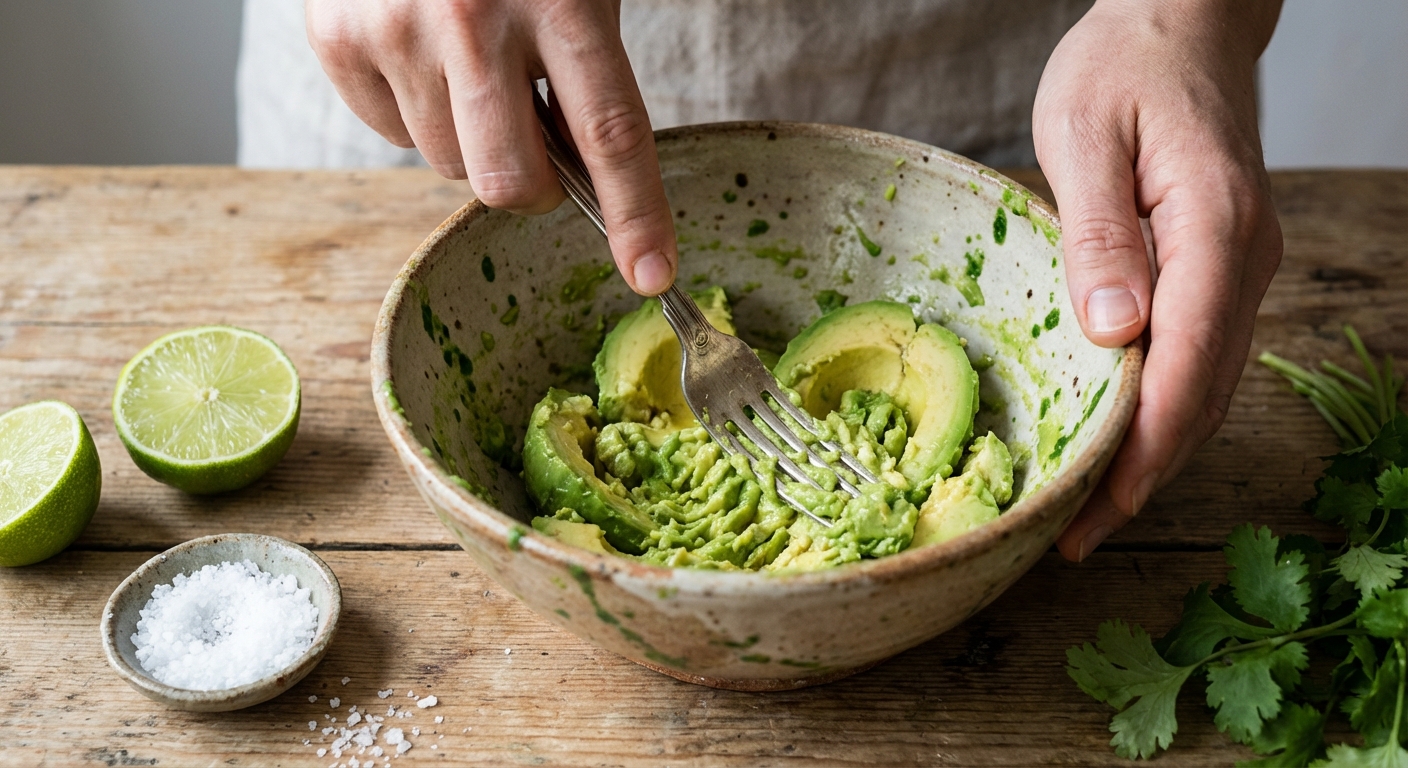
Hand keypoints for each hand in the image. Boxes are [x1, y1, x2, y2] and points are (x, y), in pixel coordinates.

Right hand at [305, 0, 676, 294]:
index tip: (651, 275)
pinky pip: (391, 134)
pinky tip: (421, 53)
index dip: (637, 213)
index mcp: (561, 0)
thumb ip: (586, 72)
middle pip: (509, 181)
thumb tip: (582, 180)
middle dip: (531, 188)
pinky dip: (414, 113)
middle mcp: (473, 21)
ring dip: (470, 138)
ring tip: (469, 64)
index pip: (611, 132)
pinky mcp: (337, 39)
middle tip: (535, 147)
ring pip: (449, 165)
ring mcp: (396, 32)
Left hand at [1034, 0, 1284, 560]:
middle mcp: (1243, 262)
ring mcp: (1238, 268)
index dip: (1140, 454)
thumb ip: (1100, 235)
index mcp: (1213, 231)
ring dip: (1149, 453)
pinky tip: (1113, 438)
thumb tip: (1114, 335)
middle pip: (1201, 396)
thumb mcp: (1085, 135)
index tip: (1089, 515)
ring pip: (1203, 386)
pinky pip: (1195, 357)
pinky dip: (1157, 410)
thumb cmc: (1124, 66)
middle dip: (1140, 476)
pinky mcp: (1218, 268)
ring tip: (1085, 511)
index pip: (1186, 369)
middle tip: (1070, 540)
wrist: (1181, 22)